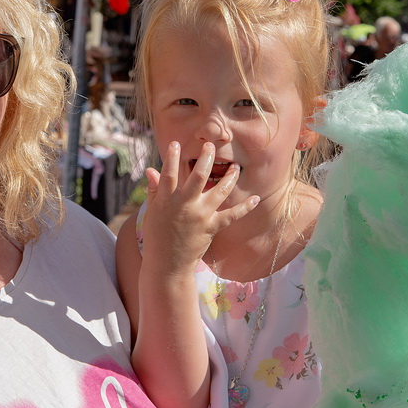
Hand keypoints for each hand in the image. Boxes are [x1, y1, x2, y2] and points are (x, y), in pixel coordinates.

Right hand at [140, 141, 258, 274]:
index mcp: (166, 200)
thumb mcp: (152, 212)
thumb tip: (151, 169)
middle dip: (206, 159)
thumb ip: (154, 190)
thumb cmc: (157, 236)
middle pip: (198, 176)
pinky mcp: (211, 228)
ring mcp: (199, 216)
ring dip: (230, 177)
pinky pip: (232, 215)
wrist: (167, 264)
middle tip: (211, 146)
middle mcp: (184, 205)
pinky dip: (245, 207)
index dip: (172, 158)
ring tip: (235, 167)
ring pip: (219, 191)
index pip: (169, 174)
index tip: (177, 143)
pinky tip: (255, 198)